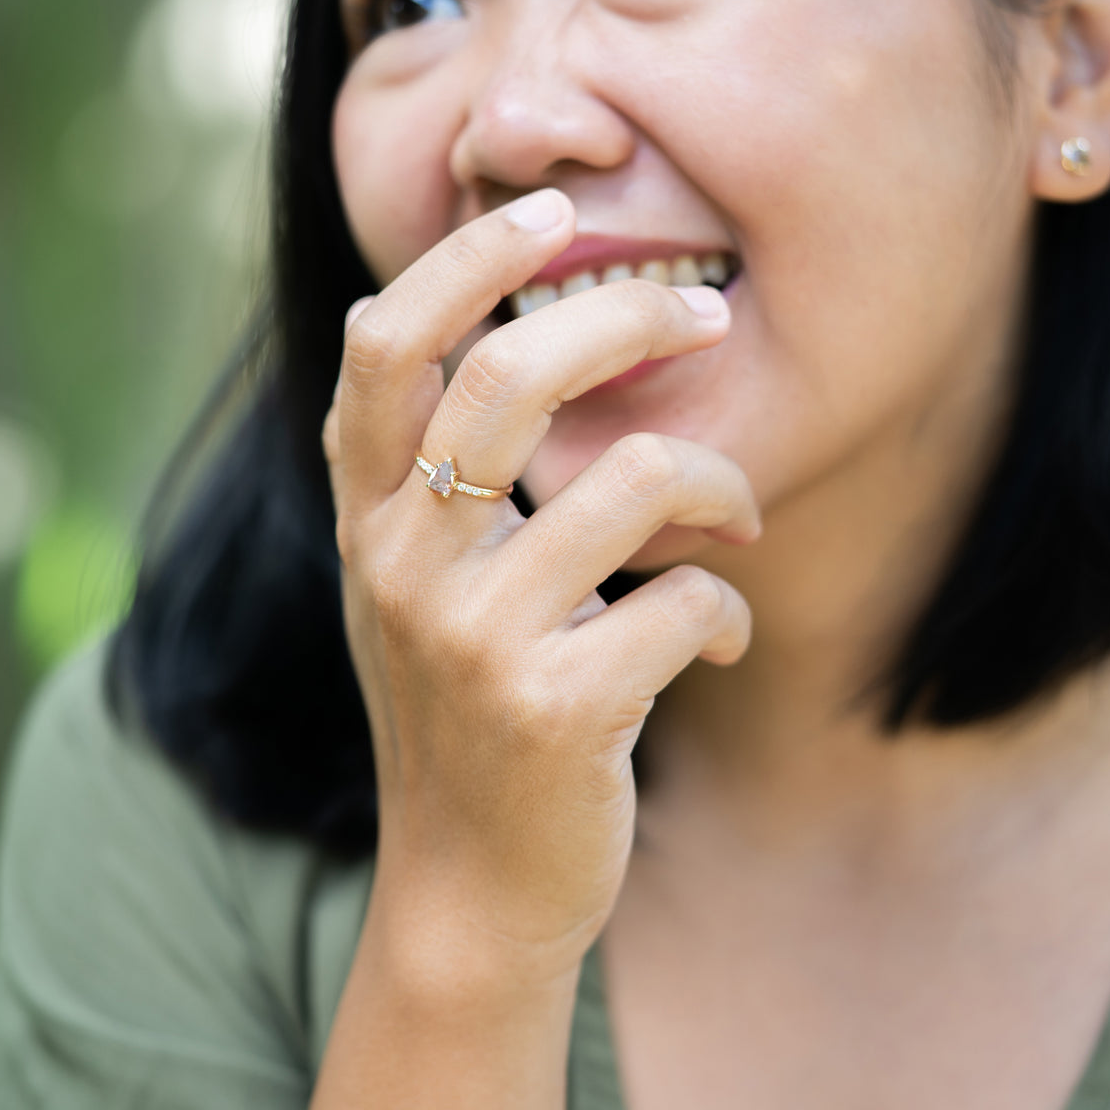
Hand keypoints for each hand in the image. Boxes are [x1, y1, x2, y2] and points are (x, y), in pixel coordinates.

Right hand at [323, 188, 758, 986]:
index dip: (467, 261)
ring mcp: (472, 639)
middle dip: (628, 317)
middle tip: (703, 312)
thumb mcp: (410, 582)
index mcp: (367, 518)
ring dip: (725, 481)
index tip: (556, 215)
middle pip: (513, 378)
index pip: (387, 347)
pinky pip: (692, 598)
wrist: (471, 893)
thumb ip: (417, 471)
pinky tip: (723, 640)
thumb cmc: (461, 710)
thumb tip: (430, 320)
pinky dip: (731, 609)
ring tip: (742, 515)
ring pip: (639, 476)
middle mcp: (400, 564)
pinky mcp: (557, 708)